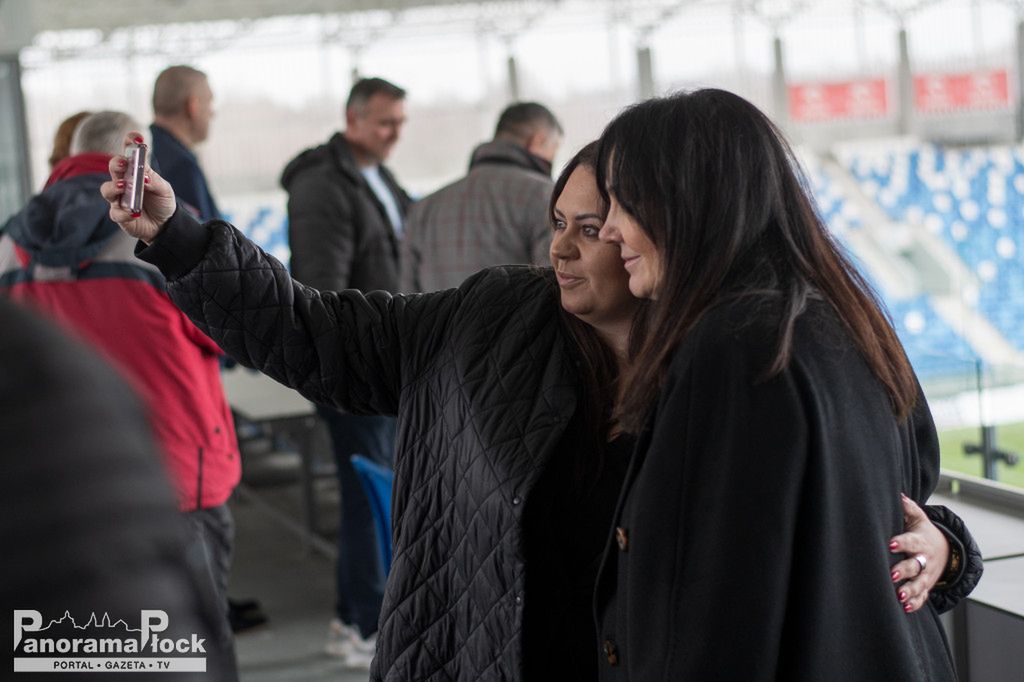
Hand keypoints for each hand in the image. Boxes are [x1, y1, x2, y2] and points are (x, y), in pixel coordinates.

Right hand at [99, 131, 176, 243]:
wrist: (165, 226)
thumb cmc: (163, 203)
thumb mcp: (164, 190)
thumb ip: (155, 181)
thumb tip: (144, 176)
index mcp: (137, 171)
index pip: (130, 154)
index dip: (130, 143)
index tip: (136, 137)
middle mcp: (124, 182)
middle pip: (114, 168)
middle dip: (116, 164)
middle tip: (123, 164)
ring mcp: (119, 198)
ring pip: (107, 189)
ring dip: (113, 187)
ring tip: (123, 187)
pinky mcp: (119, 215)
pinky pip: (115, 213)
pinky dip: (124, 213)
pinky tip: (134, 214)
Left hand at [888, 493, 949, 612]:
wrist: (946, 551)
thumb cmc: (923, 533)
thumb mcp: (919, 519)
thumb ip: (908, 508)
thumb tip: (898, 495)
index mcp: (920, 542)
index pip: (911, 541)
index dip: (901, 543)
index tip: (890, 543)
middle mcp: (924, 560)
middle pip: (915, 565)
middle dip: (905, 570)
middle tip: (892, 574)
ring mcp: (926, 575)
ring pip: (919, 584)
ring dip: (910, 591)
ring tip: (899, 596)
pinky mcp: (926, 586)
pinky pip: (922, 597)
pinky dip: (915, 604)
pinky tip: (905, 609)